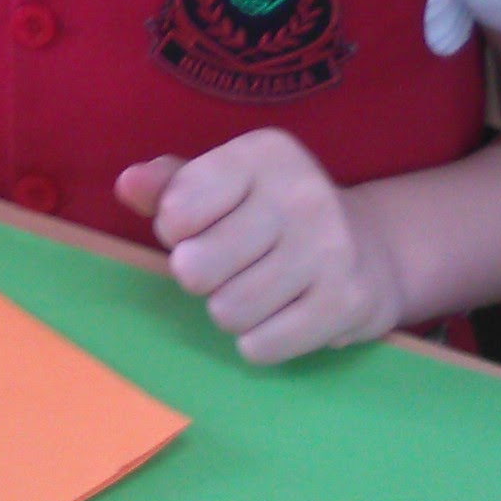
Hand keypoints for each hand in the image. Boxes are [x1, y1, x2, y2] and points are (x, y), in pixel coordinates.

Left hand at [115, 132, 405, 361]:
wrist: (371, 250)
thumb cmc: (271, 216)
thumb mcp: (222, 185)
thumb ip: (169, 184)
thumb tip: (129, 184)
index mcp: (264, 154)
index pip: (175, 211)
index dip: (175, 231)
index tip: (204, 226)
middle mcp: (302, 194)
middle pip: (194, 269)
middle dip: (201, 277)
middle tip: (231, 266)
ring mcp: (330, 248)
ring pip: (227, 313)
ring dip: (231, 312)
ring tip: (259, 290)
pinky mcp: (346, 302)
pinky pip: (261, 346)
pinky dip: (260, 341)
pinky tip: (284, 315)